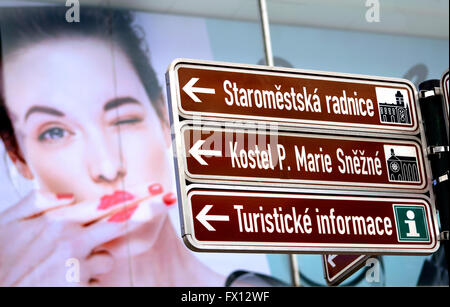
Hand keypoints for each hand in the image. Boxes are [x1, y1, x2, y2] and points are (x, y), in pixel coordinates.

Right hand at [0, 183, 172, 285]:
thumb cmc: (0, 259)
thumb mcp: (8, 223)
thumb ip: (37, 204)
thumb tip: (66, 197)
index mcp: (58, 222)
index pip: (105, 205)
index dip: (134, 196)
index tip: (157, 188)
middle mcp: (72, 240)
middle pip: (119, 224)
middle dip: (142, 213)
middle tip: (163, 202)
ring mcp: (77, 265)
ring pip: (107, 258)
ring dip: (95, 260)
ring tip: (66, 266)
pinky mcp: (78, 286)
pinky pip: (96, 279)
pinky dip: (86, 279)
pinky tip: (64, 281)